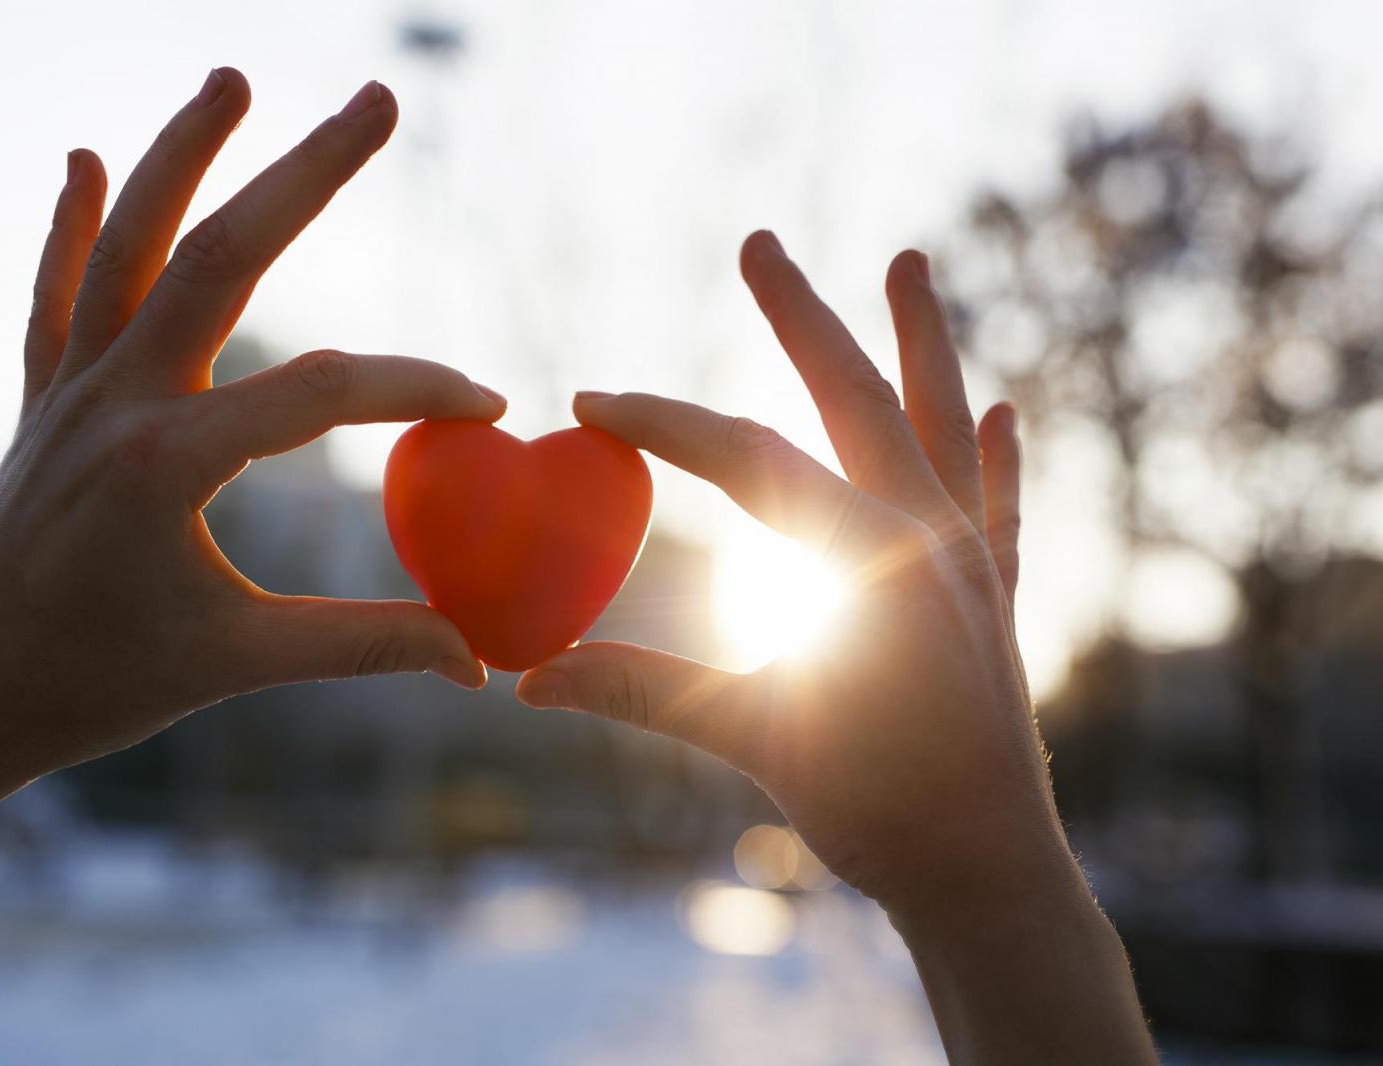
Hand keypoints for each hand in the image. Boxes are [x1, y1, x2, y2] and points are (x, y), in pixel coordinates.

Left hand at [0, 70, 498, 775]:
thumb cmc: (105, 686)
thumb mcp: (242, 662)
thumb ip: (366, 646)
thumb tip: (478, 661)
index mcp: (169, 463)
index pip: (319, 392)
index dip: (413, 387)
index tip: (486, 403)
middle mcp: (115, 401)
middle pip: (221, 256)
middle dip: (307, 173)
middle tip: (379, 99)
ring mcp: (71, 391)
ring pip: (128, 244)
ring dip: (180, 152)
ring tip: (234, 77)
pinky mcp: (45, 400)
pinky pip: (56, 294)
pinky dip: (70, 224)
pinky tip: (83, 158)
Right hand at [516, 232, 1155, 1062]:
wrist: (991, 877)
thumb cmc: (877, 811)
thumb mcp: (754, 738)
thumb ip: (645, 691)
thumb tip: (529, 681)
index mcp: (867, 557)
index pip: (747, 459)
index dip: (662, 424)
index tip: (591, 402)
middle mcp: (928, 535)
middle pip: (853, 397)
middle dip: (802, 317)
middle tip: (758, 243)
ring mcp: (971, 561)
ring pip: (940, 422)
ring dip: (921, 341)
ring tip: (910, 261)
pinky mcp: (995, 598)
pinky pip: (999, 505)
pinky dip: (997, 456)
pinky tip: (1005, 409)